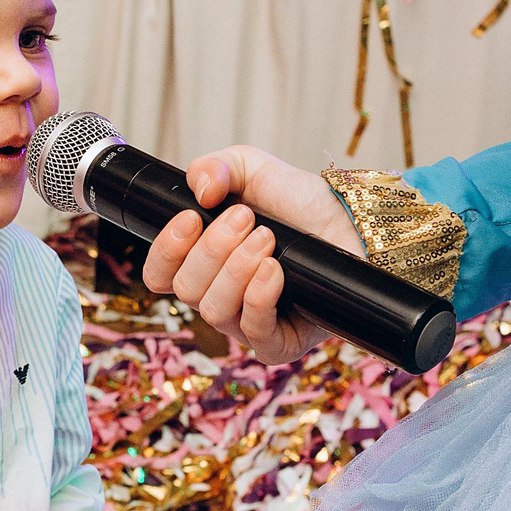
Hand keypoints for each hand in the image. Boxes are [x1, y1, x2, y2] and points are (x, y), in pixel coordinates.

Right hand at [141, 146, 355, 364]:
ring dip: (237, 269)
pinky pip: (255, 333)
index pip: (160, 275)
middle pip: (187, 290)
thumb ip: (216, 166)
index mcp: (202, 263)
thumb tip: (200, 188)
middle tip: (246, 219)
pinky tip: (274, 269)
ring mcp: (247, 324)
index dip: (166, 251)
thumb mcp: (253, 169)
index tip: (191, 218)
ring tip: (266, 238)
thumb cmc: (299, 203)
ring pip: (215, 311)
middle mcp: (219, 296)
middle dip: (213, 249)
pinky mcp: (280, 343)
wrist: (350, 223)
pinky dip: (259, 297)